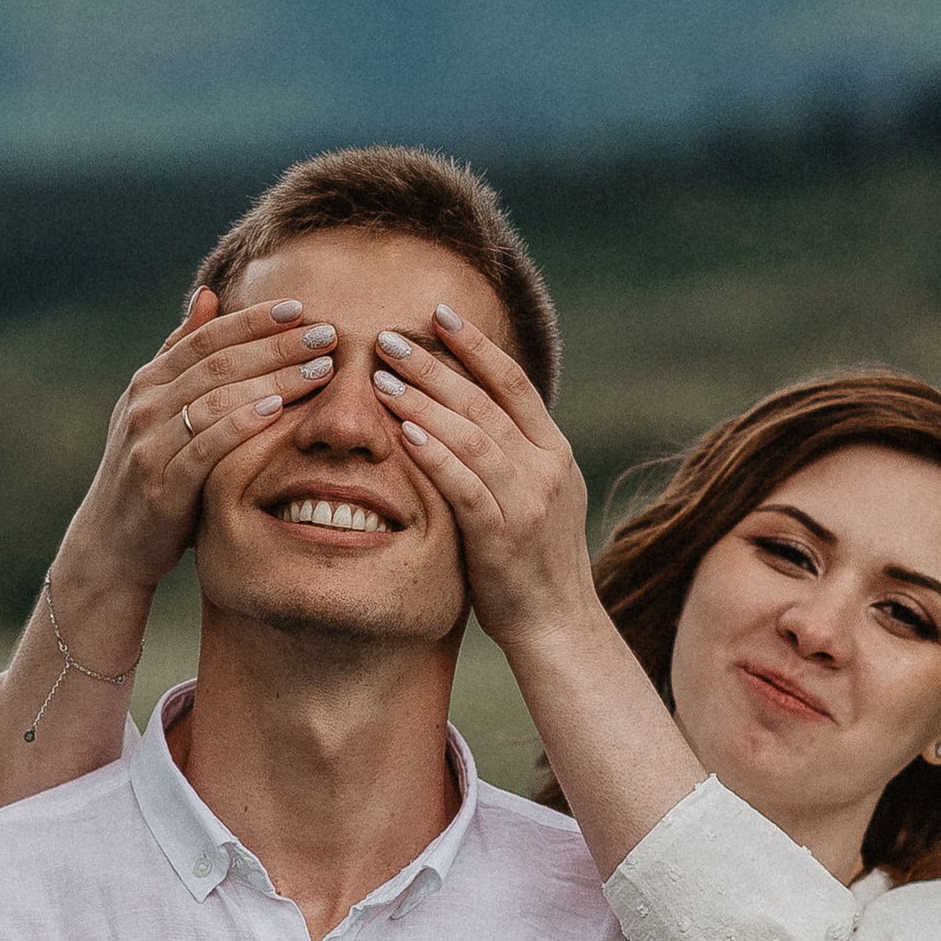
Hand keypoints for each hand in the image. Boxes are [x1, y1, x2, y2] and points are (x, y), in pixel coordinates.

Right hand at [53, 287, 337, 620]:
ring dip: (275, 379)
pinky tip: (279, 410)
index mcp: (148, 381)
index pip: (207, 337)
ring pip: (218, 398)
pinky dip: (243, 424)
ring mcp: (150, 443)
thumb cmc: (150, 469)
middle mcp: (145, 405)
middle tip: (327, 334)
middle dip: (277, 344)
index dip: (253, 319)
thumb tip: (208, 295)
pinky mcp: (163, 484)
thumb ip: (181, 355)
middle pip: (219, 362)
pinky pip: (207, 446)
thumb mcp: (158, 408)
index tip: (300, 306)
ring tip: (320, 369)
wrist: (112, 541)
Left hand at [365, 304, 598, 652]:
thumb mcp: (534, 497)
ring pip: (473, 435)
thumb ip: (509, 455)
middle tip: (390, 338)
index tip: (438, 313)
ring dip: (425, 401)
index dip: (475, 345)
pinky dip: (434, 453)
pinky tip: (403, 432)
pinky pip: (465, 483)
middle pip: (486, 400)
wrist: (557, 626)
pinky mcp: (504, 535)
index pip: (514, 382)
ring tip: (383, 377)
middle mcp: (546, 469)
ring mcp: (529, 502)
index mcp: (555, 453)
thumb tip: (465, 410)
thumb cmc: (532, 563)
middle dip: (436, 364)